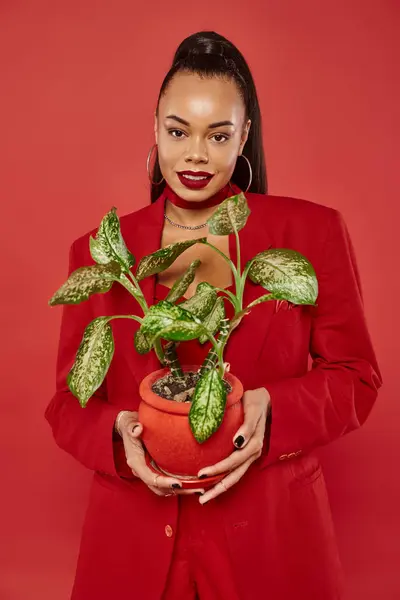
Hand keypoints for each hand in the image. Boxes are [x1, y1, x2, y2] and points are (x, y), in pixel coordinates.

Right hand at [116, 411, 204, 496]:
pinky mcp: (154, 470)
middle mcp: (141, 471)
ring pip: (163, 489)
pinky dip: (177, 486)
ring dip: (179, 491)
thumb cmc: (132, 425)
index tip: (179, 484)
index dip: (164, 483)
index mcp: (136, 462)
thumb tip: (138, 429)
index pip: (150, 478)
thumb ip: (133, 428)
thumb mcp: (131, 424)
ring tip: (198, 489)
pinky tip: (191, 483)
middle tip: (196, 489)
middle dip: (177, 491)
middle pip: (159, 488)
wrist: (129, 426)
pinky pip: (165, 484)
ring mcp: (147, 472)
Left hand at [197, 388, 270, 503]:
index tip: (201, 473)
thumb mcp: (253, 410)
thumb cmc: (256, 403)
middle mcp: (252, 454)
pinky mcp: (246, 454)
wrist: (264, 400)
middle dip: (217, 488)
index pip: (233, 462)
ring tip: (204, 498)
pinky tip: (211, 483)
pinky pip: (234, 471)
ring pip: (234, 477)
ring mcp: (249, 456)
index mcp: (254, 445)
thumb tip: (238, 442)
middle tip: (201, 499)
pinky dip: (223, 479)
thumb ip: (247, 426)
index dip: (218, 469)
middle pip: (234, 476)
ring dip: (220, 488)